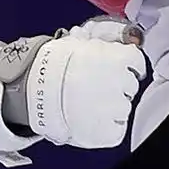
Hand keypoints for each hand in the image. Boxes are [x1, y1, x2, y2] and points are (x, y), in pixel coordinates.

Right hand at [0, 19, 149, 148]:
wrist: (31, 89)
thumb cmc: (52, 65)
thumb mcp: (82, 43)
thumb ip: (107, 42)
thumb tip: (126, 36)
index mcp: (118, 58)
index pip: (138, 62)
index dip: (128, 66)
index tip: (121, 69)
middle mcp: (120, 82)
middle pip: (130, 85)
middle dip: (117, 85)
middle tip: (94, 87)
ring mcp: (114, 108)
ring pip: (124, 108)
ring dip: (112, 107)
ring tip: (89, 104)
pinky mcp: (106, 132)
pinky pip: (116, 132)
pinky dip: (108, 129)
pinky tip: (93, 120)